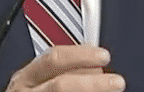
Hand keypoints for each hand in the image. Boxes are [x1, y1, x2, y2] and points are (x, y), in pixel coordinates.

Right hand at [6, 46, 125, 90]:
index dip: (82, 55)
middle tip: (117, 81)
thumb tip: (95, 65)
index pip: (53, 59)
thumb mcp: (35, 82)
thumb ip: (58, 70)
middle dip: (92, 83)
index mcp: (25, 77)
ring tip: (113, 91)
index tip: (104, 56)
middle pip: (61, 85)